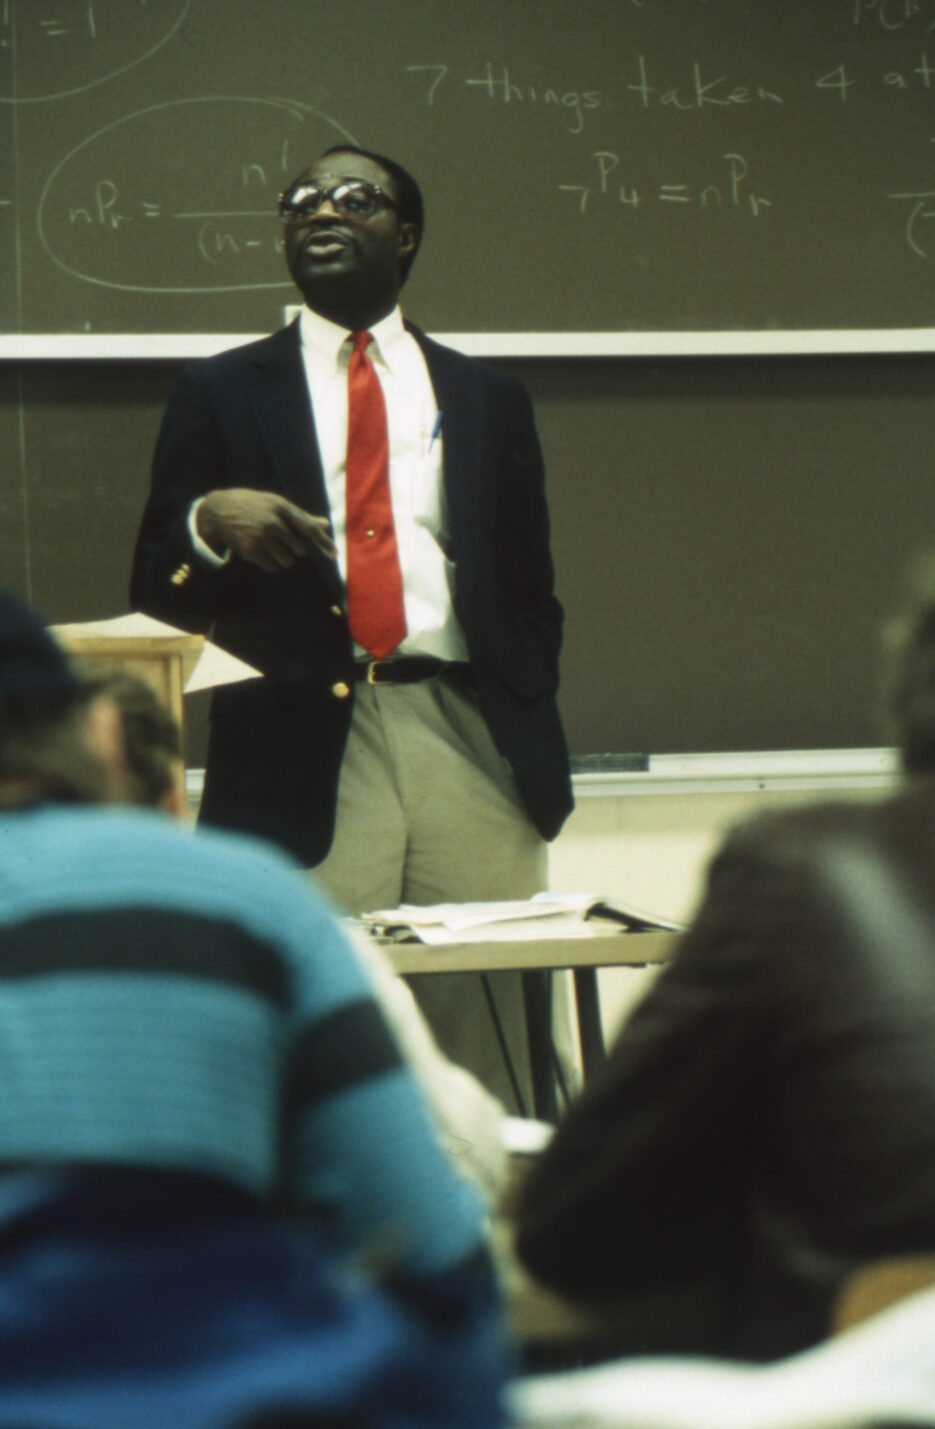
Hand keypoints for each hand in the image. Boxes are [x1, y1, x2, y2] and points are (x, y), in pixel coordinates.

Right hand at [197, 489, 336, 571]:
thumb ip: (301, 516)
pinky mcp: (251, 551)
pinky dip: (270, 563)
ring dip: (283, 558)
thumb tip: (326, 524)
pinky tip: (260, 551)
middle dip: (295, 550)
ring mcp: (262, 537)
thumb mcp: (276, 503)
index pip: (309, 528)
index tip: (335, 555)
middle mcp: (273, 522)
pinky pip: (272, 567)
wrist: (219, 510)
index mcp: (282, 507)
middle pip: (300, 550)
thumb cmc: (254, 505)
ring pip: (287, 561)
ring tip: (270, 546)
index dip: (324, 543)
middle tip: (282, 541)